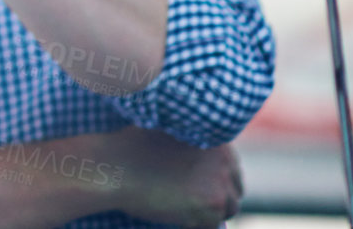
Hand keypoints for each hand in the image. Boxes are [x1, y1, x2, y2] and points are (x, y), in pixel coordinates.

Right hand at [105, 128, 242, 227]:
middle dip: (216, 198)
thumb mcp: (167, 134)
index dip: (216, 182)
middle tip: (192, 204)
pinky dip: (197, 225)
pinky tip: (177, 217)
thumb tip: (197, 165)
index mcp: (214, 139)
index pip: (231, 169)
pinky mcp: (212, 203)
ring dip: (209, 213)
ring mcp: (221, 181)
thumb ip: (189, 145)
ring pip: (228, 208)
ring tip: (183, 210)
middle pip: (235, 190)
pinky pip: (213, 224)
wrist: (117, 166)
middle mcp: (224, 158)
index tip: (201, 190)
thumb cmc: (131, 149)